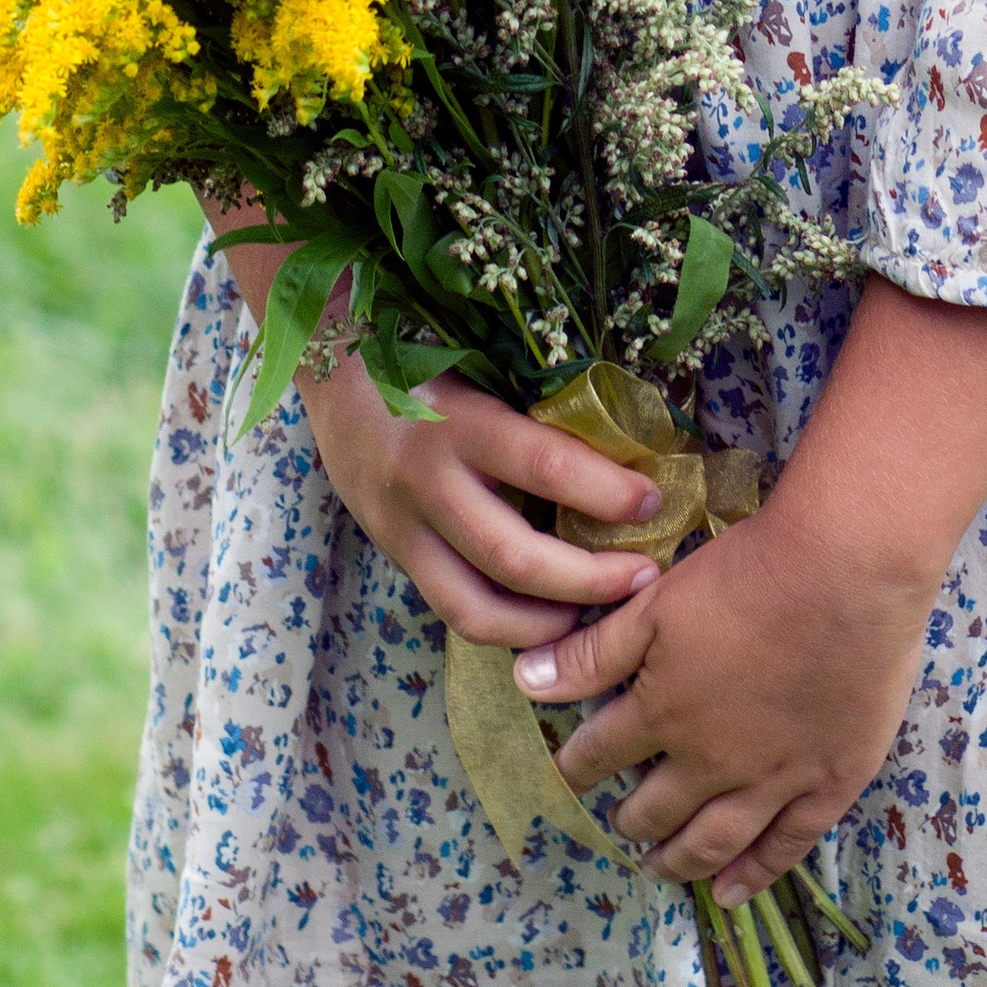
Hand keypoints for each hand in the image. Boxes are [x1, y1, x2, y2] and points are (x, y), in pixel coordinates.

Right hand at [300, 352, 670, 649]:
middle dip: (591, 579)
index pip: (545, 464)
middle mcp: (426, 482)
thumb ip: (534, 412)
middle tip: (643, 577)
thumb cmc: (428, 360)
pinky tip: (548, 617)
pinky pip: (454, 611)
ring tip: (600, 613)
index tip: (653, 499)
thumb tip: (626, 448)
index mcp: (458, 420)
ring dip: (549, 621)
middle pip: (516, 558)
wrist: (333, 373)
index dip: (606, 491)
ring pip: (480, 608)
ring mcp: (404, 529)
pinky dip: (508, 626)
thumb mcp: (480, 371)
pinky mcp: (396, 557)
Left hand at [512, 497, 930, 902]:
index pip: (603, 753)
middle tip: (620, 824)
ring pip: (713, 841)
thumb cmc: (748, 574)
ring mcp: (772, 780)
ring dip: (679, 860)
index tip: (567, 777)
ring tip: (659, 868)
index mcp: (663, 712)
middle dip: (630, 817)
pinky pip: (785, 846)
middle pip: (656, 807)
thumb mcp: (656, 603)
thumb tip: (524, 683)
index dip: (580, 767)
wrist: (846, 572)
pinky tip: (731, 893)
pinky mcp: (828, 783)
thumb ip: (593, 652)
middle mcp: (710, 761)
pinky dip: (754, 875)